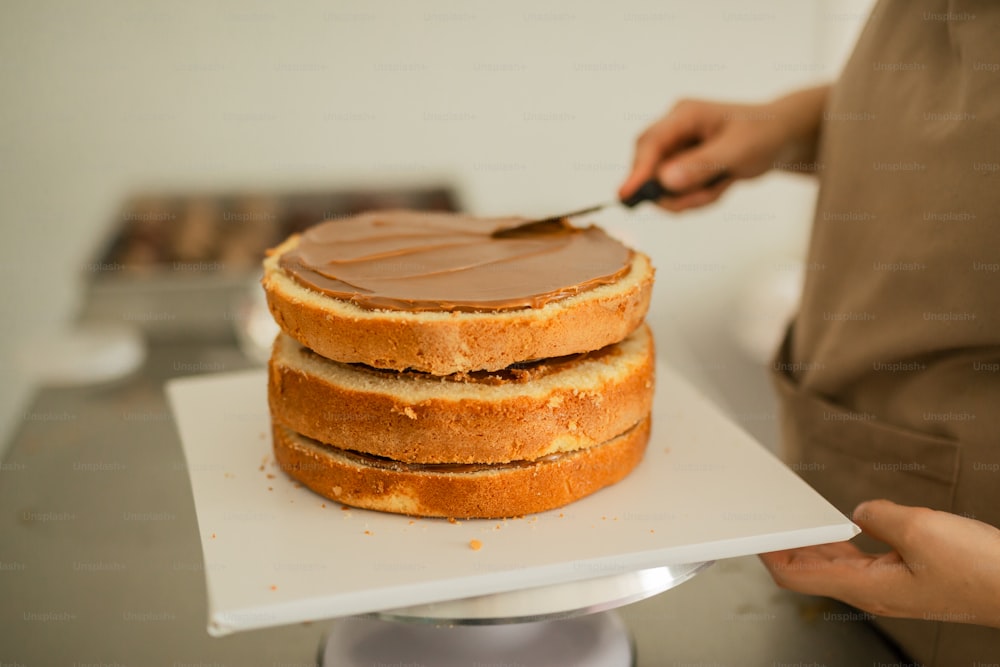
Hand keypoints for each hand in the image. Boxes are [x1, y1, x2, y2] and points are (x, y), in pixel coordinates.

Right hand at [618, 85, 828, 211]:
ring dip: (691, 196)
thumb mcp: (737, 150)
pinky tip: (722, 184)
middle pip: (650, 167)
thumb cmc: (765, 133)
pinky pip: (679, 192)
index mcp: (684, 115)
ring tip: (723, 185)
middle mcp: (675, 130)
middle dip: (672, 191)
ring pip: (665, 186)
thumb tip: (665, 180)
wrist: (784, 137)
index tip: (627, 195)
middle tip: (701, 198)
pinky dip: (699, 197)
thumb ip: (701, 165)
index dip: (637, 170)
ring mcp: (678, 148)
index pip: (650, 143)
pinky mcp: (684, 164)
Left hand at [760, 499, 999, 628]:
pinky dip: (840, 545)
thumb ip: (879, 516)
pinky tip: (839, 529)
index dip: (771, 555)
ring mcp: (888, 588)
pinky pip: (859, 562)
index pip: (798, 576)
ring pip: (834, 567)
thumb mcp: (921, 530)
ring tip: (792, 521)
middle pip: (810, 572)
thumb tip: (860, 513)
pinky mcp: (906, 579)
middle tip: (766, 521)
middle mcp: (872, 593)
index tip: (754, 535)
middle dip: (784, 547)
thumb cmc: (980, 570)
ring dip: (810, 545)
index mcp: (866, 588)